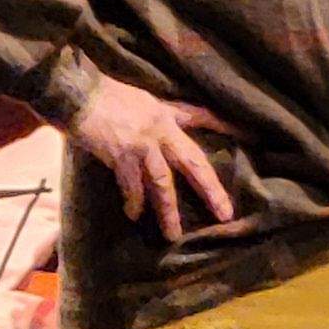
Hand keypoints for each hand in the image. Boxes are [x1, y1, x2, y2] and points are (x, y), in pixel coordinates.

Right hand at [68, 77, 236, 240]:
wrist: (78, 94)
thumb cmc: (105, 95)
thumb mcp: (141, 100)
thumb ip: (157, 116)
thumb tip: (163, 135)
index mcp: (167, 114)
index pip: (202, 117)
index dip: (225, 125)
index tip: (250, 136)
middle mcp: (161, 130)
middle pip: (193, 163)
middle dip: (210, 190)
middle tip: (224, 213)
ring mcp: (143, 145)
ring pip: (163, 184)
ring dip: (168, 211)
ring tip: (173, 234)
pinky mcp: (121, 157)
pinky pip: (132, 187)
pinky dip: (134, 202)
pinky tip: (134, 215)